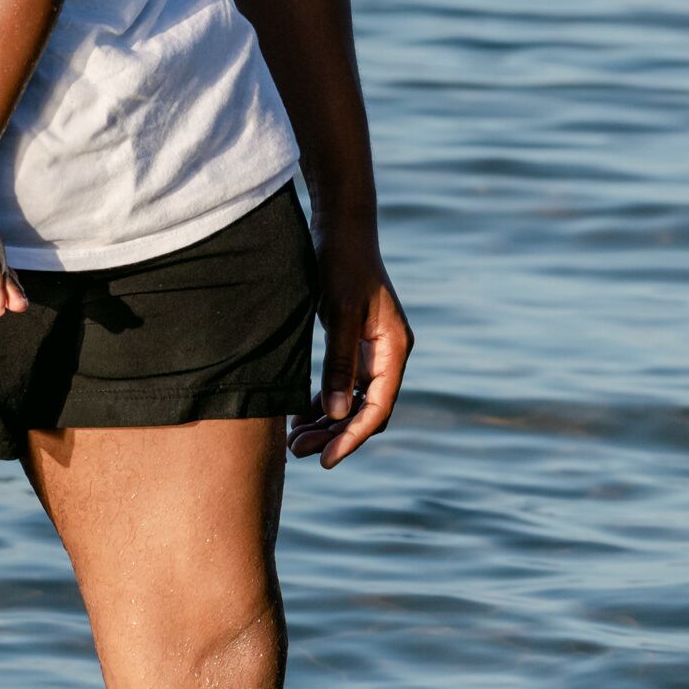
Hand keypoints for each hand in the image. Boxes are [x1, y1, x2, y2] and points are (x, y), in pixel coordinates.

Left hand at [293, 219, 410, 466]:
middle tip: (298, 452)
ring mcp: (373, 351)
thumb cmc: (341, 264)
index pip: (378, 407)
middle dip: (335, 435)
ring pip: (354, 402)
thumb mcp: (338, 314)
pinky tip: (299, 416)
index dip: (352, 437)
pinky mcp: (355, 345)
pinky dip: (324, 403)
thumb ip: (339, 364)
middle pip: (367, 410)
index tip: (325, 460)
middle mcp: (389, 354)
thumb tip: (335, 415)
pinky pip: (344, 386)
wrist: (341, 228)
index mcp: (394, 348)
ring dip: (327, 423)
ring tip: (293, 440)